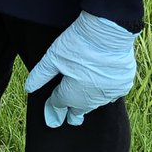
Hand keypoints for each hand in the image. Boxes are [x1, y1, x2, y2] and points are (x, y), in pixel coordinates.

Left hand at [25, 11, 137, 127]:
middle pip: (81, 107)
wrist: (109, 32)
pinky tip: (103, 92)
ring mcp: (110, 92)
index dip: (55, 105)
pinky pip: (113, 94)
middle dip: (75, 112)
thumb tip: (28, 89)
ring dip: (90, 102)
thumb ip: (41, 75)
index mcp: (73, 94)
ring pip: (97, 102)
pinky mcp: (123, 84)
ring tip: (86, 106)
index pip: (61, 103)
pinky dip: (106, 93)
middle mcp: (92, 98)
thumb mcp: (53, 57)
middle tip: (73, 119)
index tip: (53, 111)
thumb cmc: (78, 43)